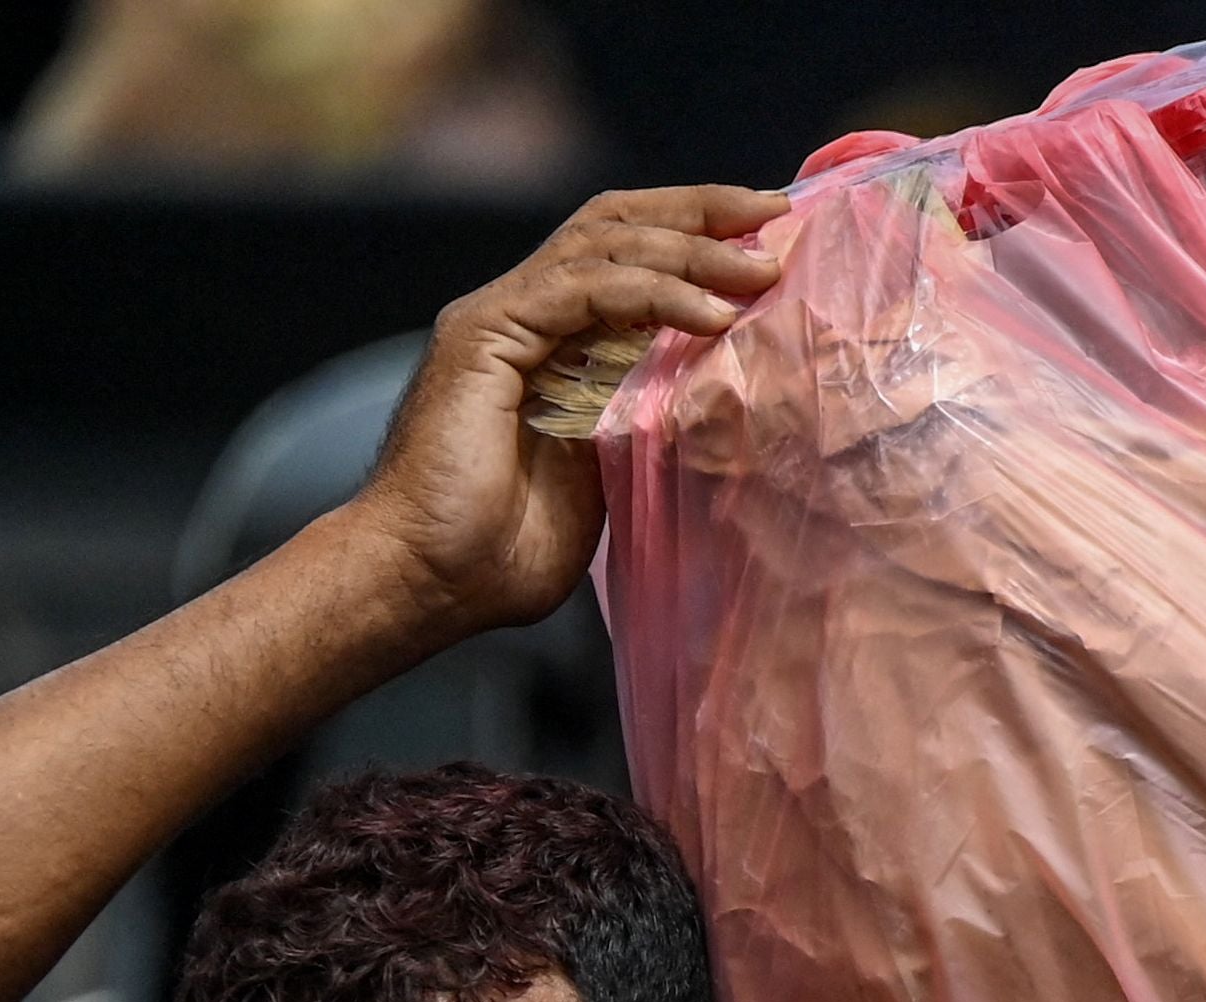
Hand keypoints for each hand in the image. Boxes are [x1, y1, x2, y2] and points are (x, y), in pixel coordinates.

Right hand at [337, 185, 790, 639]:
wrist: (427, 582)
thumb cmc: (506, 552)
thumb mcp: (609, 473)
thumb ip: (647, 422)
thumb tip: (724, 401)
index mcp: (551, 337)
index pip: (626, 253)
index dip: (696, 233)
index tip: (771, 236)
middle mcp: (523, 311)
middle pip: (617, 226)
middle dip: (701, 214)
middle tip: (777, 217)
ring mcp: (500, 316)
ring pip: (604, 246)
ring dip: (690, 251)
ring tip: (761, 269)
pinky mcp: (485, 334)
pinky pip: (582, 290)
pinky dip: (652, 294)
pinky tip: (710, 313)